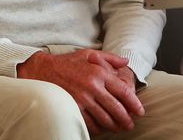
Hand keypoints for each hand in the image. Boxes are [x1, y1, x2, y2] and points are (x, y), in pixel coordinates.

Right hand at [17, 49, 143, 133]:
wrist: (43, 70)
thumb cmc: (67, 62)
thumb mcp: (89, 54)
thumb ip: (109, 58)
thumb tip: (126, 61)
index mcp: (99, 73)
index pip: (123, 91)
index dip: (134, 103)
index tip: (140, 111)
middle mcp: (92, 86)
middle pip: (116, 108)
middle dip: (126, 119)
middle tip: (130, 124)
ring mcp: (82, 99)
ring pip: (105, 118)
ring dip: (114, 125)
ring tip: (118, 127)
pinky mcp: (73, 108)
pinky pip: (90, 123)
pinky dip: (98, 128)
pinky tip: (101, 128)